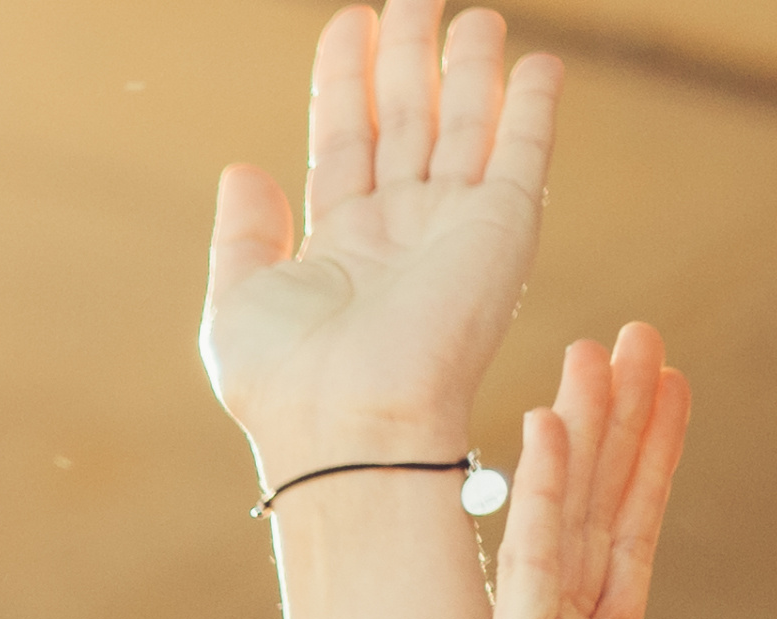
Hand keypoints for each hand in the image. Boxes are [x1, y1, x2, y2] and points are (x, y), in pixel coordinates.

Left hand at [207, 3, 566, 477]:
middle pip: (406, 122)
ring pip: (463, 127)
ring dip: (470, 69)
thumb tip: (243, 166)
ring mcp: (453, 228)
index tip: (349, 22)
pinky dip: (532, 109)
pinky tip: (538, 66)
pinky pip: (523, 154)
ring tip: (474, 16)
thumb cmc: (285, 380)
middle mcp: (400, 232)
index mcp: (339, 246)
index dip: (347, 81)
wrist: (349, 420)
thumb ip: (243, 233)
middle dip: (408, 58)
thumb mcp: (238, 301)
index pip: (345, 141)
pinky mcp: (502, 230)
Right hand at [474, 324, 761, 618]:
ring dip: (585, 431)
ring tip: (606, 345)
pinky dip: (543, 490)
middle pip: (592, 520)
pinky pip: (530, 564)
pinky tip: (554, 418)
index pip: (628, 552)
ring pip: (562, 524)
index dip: (651, 471)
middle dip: (617, 427)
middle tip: (636, 336)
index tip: (671, 393)